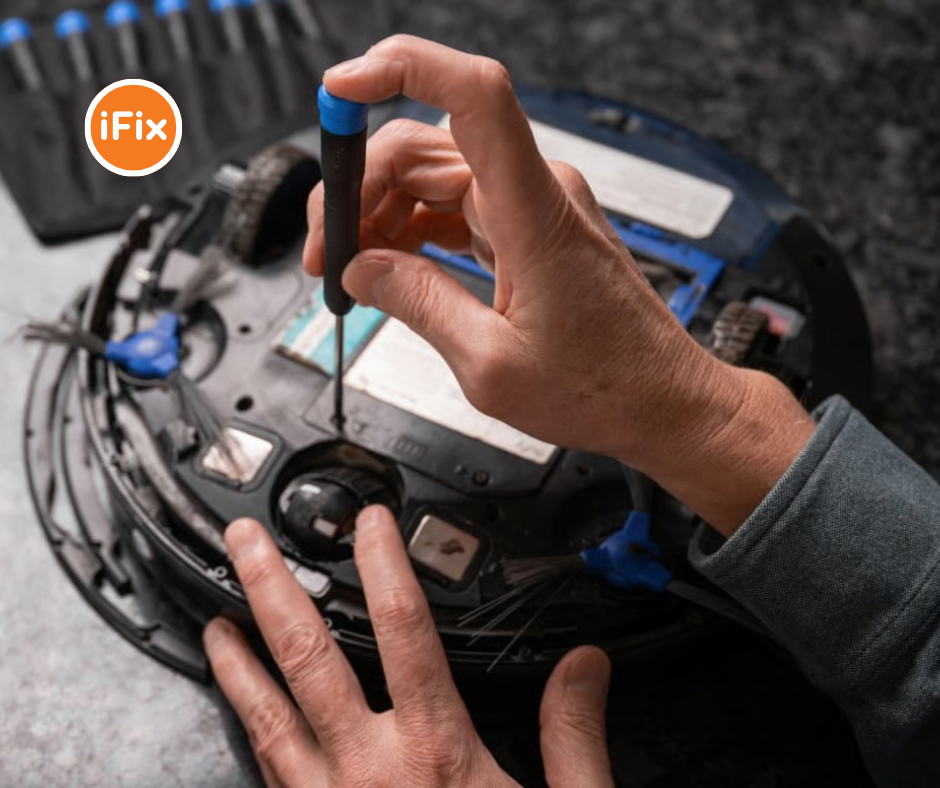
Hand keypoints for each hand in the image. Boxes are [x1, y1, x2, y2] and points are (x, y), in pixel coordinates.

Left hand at [204, 509, 614, 787]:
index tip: (370, 522)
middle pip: (309, 656)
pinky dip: (248, 729)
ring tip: (215, 617)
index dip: (384, 563)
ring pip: (267, 715)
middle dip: (273, 588)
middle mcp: (368, 770)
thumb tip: (585, 666)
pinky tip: (241, 710)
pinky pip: (267, 771)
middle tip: (247, 539)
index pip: (404, 629)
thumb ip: (573, 734)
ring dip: (239, 658)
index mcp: (434, 751)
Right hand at [305, 35, 814, 534]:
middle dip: (358, 185)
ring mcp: (532, 207)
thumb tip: (362, 268)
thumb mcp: (490, 364)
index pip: (474, 96)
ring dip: (378, 212)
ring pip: (430, 175)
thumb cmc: (603, 386)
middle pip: (423, 143)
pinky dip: (411, 230)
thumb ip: (417, 304)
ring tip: (351, 267)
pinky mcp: (528, 229)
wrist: (661, 402)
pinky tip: (389, 266)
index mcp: (533, 213)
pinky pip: (453, 207)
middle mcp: (536, 193)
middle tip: (326, 248)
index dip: (402, 69)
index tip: (340, 90)